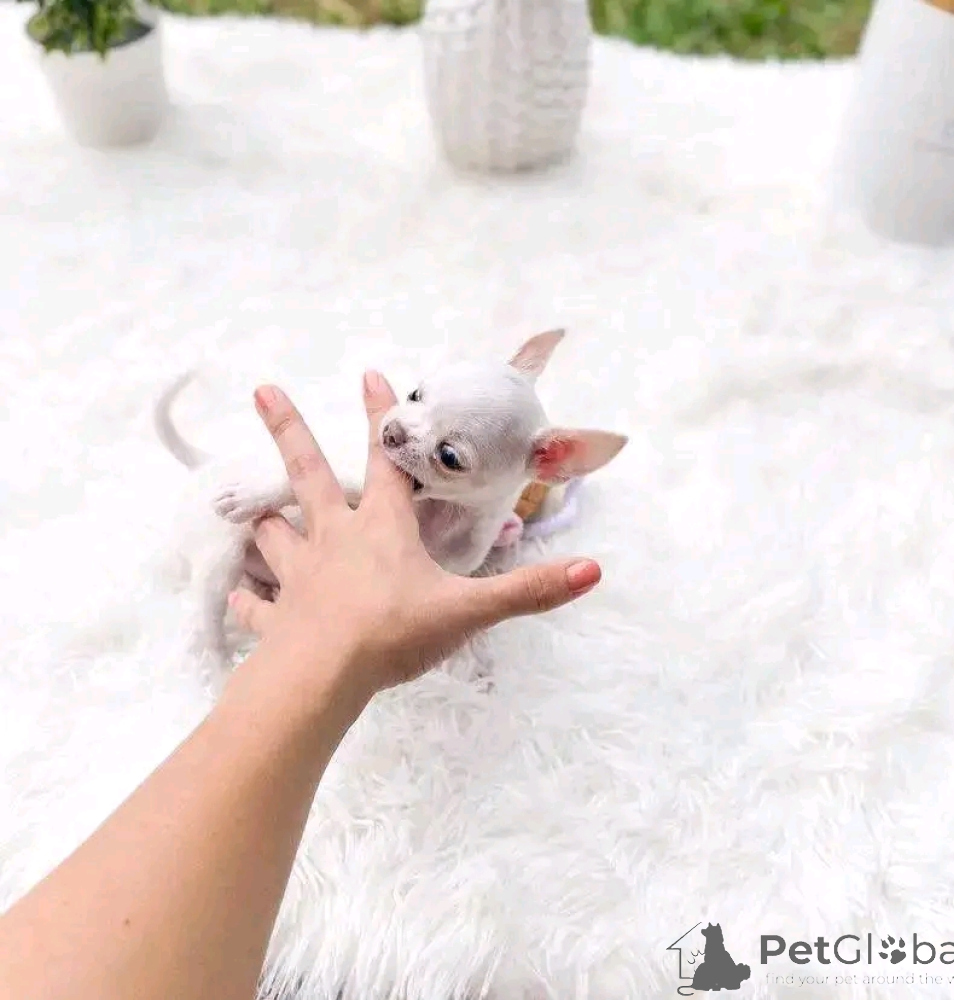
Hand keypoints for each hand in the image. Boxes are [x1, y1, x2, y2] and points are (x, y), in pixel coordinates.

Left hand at [226, 371, 602, 697]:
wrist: (321, 679)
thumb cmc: (393, 633)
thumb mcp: (468, 610)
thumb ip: (529, 590)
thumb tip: (594, 570)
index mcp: (381, 528)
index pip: (386, 462)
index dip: (382, 417)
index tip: (371, 373)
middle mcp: (334, 539)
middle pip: (308, 474)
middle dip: (289, 430)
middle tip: (263, 390)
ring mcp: (299, 576)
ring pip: (275, 535)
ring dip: (266, 519)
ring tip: (252, 506)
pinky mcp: (276, 617)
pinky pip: (256, 603)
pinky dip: (249, 597)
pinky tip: (240, 595)